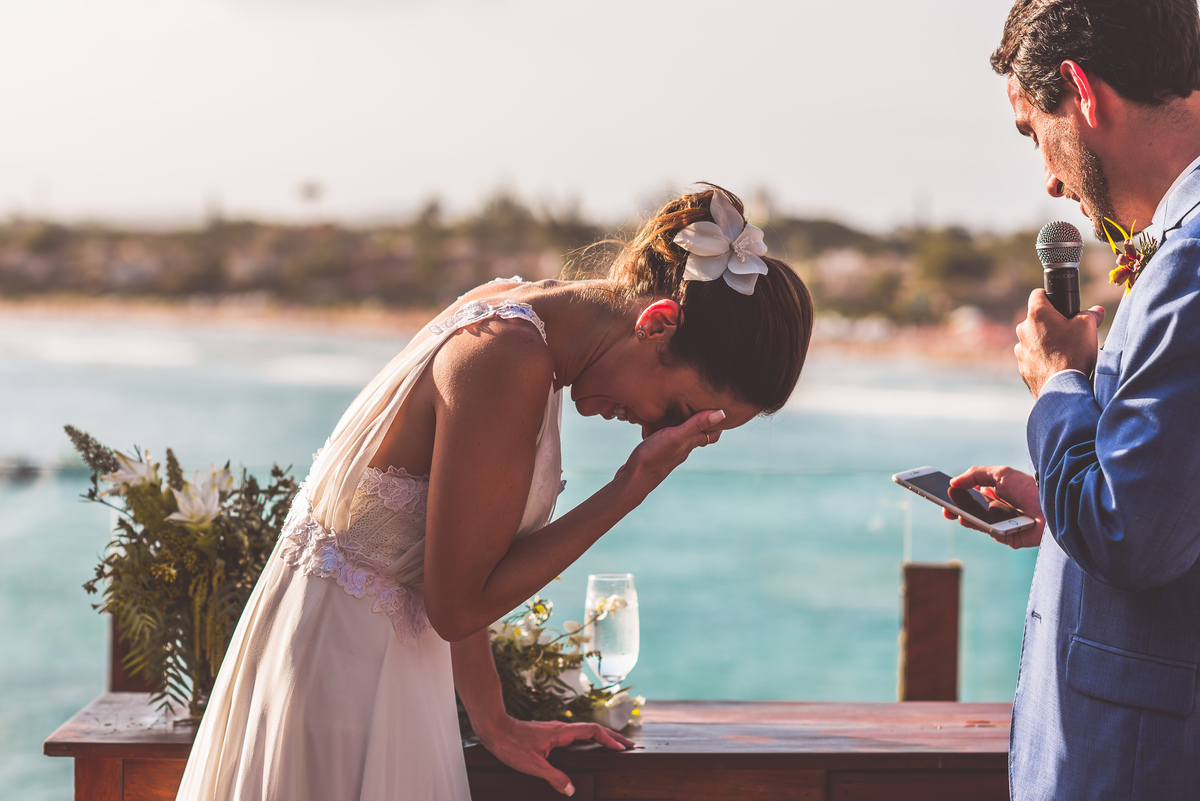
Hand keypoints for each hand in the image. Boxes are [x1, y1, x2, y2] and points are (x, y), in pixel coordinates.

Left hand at [476, 716, 633, 795]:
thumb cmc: (511, 744)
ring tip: (612, 746)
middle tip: (628, 745)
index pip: (592, 731)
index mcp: (561, 733)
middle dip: (612, 737)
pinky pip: (574, 734)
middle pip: (593, 729)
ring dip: (601, 737)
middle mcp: (560, 728)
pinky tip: (586, 747)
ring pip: (584, 731)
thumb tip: (570, 790)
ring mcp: (554, 730)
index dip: (609, 739)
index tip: (622, 748)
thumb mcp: (533, 766)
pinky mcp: (548, 733)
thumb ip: (554, 777)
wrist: (494, 728)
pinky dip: (588, 739)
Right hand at [616, 409, 724, 498]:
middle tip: (701, 404)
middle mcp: (683, 447)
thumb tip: (721, 414)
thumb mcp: (676, 437)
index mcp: (690, 443)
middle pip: (697, 433)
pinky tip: (657, 419)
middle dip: (701, 419)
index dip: (718, 423)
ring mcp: (669, 450)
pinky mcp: (656, 450)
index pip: (711, 434)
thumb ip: (695, 425)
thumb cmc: (654, 457)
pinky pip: (664, 436)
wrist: (633, 478)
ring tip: (679, 406)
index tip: (719, 408)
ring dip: (681, 422)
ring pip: (680, 434)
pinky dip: (664, 427)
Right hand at [944, 465, 1044, 548]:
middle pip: (970, 510)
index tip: (943, 493)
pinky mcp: (1006, 537)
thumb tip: (953, 482)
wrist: (1053, 505)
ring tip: (953, 513)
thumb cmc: (1029, 487)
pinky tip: (969, 520)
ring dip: (964, 517)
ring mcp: (1001, 523)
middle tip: (944, 508)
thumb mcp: (1000, 474)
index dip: (957, 494)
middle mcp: (997, 508)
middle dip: (955, 508)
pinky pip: (988, 532)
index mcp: (995, 492)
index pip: (971, 494)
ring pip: (976, 522)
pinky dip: (979, 526)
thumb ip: (975, 475)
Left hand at [1015, 290, 1103, 397]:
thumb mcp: (1088, 327)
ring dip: (1044, 341)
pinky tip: (1056, 365)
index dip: (1049, 296)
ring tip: (1063, 351)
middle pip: (1036, 319)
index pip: (1038, 294)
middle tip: (1068, 331)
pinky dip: (1042, 358)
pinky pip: (1032, 357)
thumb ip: (1091, 314)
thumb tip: (1097, 311)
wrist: (1063, 387)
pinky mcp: (1022, 367)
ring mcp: (1020, 349)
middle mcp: (1023, 330)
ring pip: (1033, 339)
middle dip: (1050, 322)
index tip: (1060, 305)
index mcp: (1037, 315)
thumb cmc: (1074, 353)